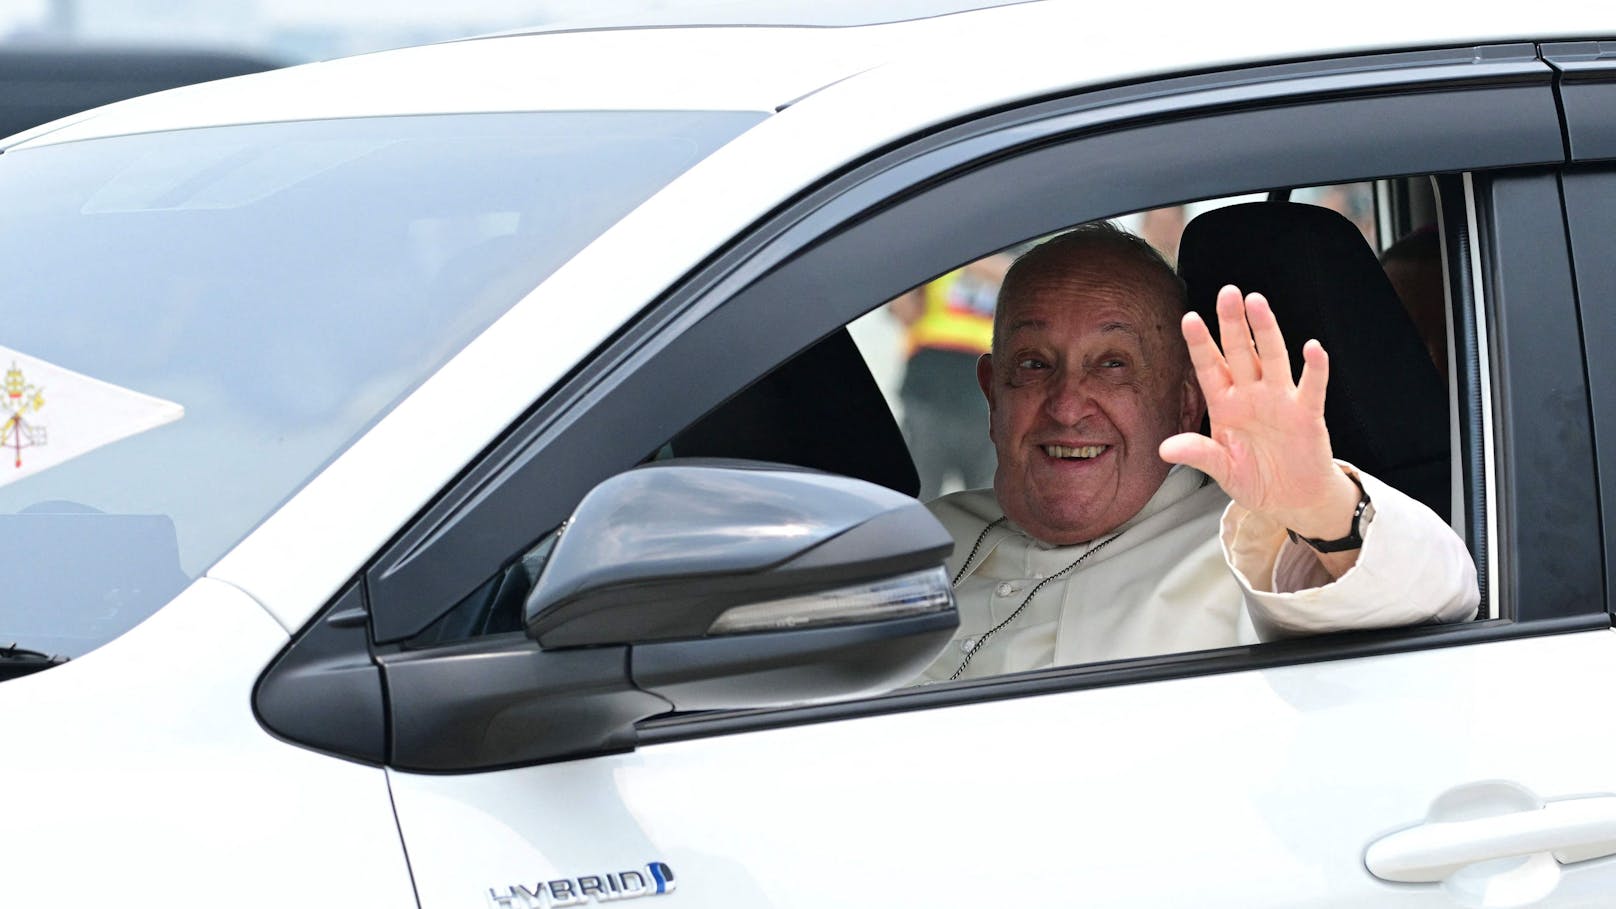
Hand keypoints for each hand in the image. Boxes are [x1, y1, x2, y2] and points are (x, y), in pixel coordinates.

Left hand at [1158, 285, 1360, 545]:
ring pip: (1271, 358)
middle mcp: (1251, 394)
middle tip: (1227, 293)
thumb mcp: (1221, 470)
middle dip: (1232, 322)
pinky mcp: (1307, 414)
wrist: (1291, 498)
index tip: (1189, 318)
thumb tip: (1164, 449)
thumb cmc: (1254, 478)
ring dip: (1265, 331)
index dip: (1200, 343)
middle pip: (1239, 351)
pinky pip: (1311, 387)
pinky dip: (1314, 368)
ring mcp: (1280, 400)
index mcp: (1225, 404)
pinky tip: (1312, 348)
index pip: (1209, 367)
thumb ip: (1198, 454)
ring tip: (1258, 303)